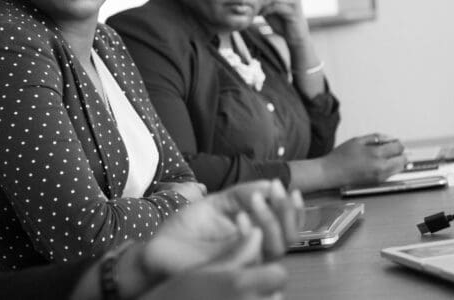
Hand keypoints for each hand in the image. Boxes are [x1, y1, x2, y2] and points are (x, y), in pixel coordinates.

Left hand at [76, 181, 300, 299]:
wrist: (159, 246)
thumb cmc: (187, 228)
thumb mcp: (216, 203)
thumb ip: (241, 194)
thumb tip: (269, 183)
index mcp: (255, 234)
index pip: (287, 226)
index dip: (293, 210)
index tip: (287, 187)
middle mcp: (254, 251)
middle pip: (288, 239)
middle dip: (285, 213)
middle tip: (272, 191)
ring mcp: (244, 262)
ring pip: (275, 250)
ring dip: (269, 221)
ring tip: (254, 200)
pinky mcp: (229, 271)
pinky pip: (249, 259)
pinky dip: (247, 235)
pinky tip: (239, 217)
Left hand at [260, 0, 310, 45]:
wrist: (295, 37)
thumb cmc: (282, 23)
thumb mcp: (272, 10)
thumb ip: (265, 1)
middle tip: (251, 3)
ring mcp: (295, 2)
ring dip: (263, 4)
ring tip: (255, 10)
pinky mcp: (294, 11)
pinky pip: (277, 7)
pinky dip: (266, 10)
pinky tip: (261, 15)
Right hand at [324, 134, 406, 185]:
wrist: (331, 173)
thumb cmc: (340, 157)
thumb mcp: (357, 140)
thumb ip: (376, 137)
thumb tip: (390, 138)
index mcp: (375, 153)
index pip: (398, 148)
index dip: (397, 143)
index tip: (393, 142)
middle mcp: (381, 166)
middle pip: (403, 160)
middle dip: (399, 153)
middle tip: (391, 150)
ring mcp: (380, 176)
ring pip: (399, 168)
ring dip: (396, 161)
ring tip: (384, 157)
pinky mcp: (377, 182)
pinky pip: (392, 174)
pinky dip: (390, 168)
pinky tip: (379, 164)